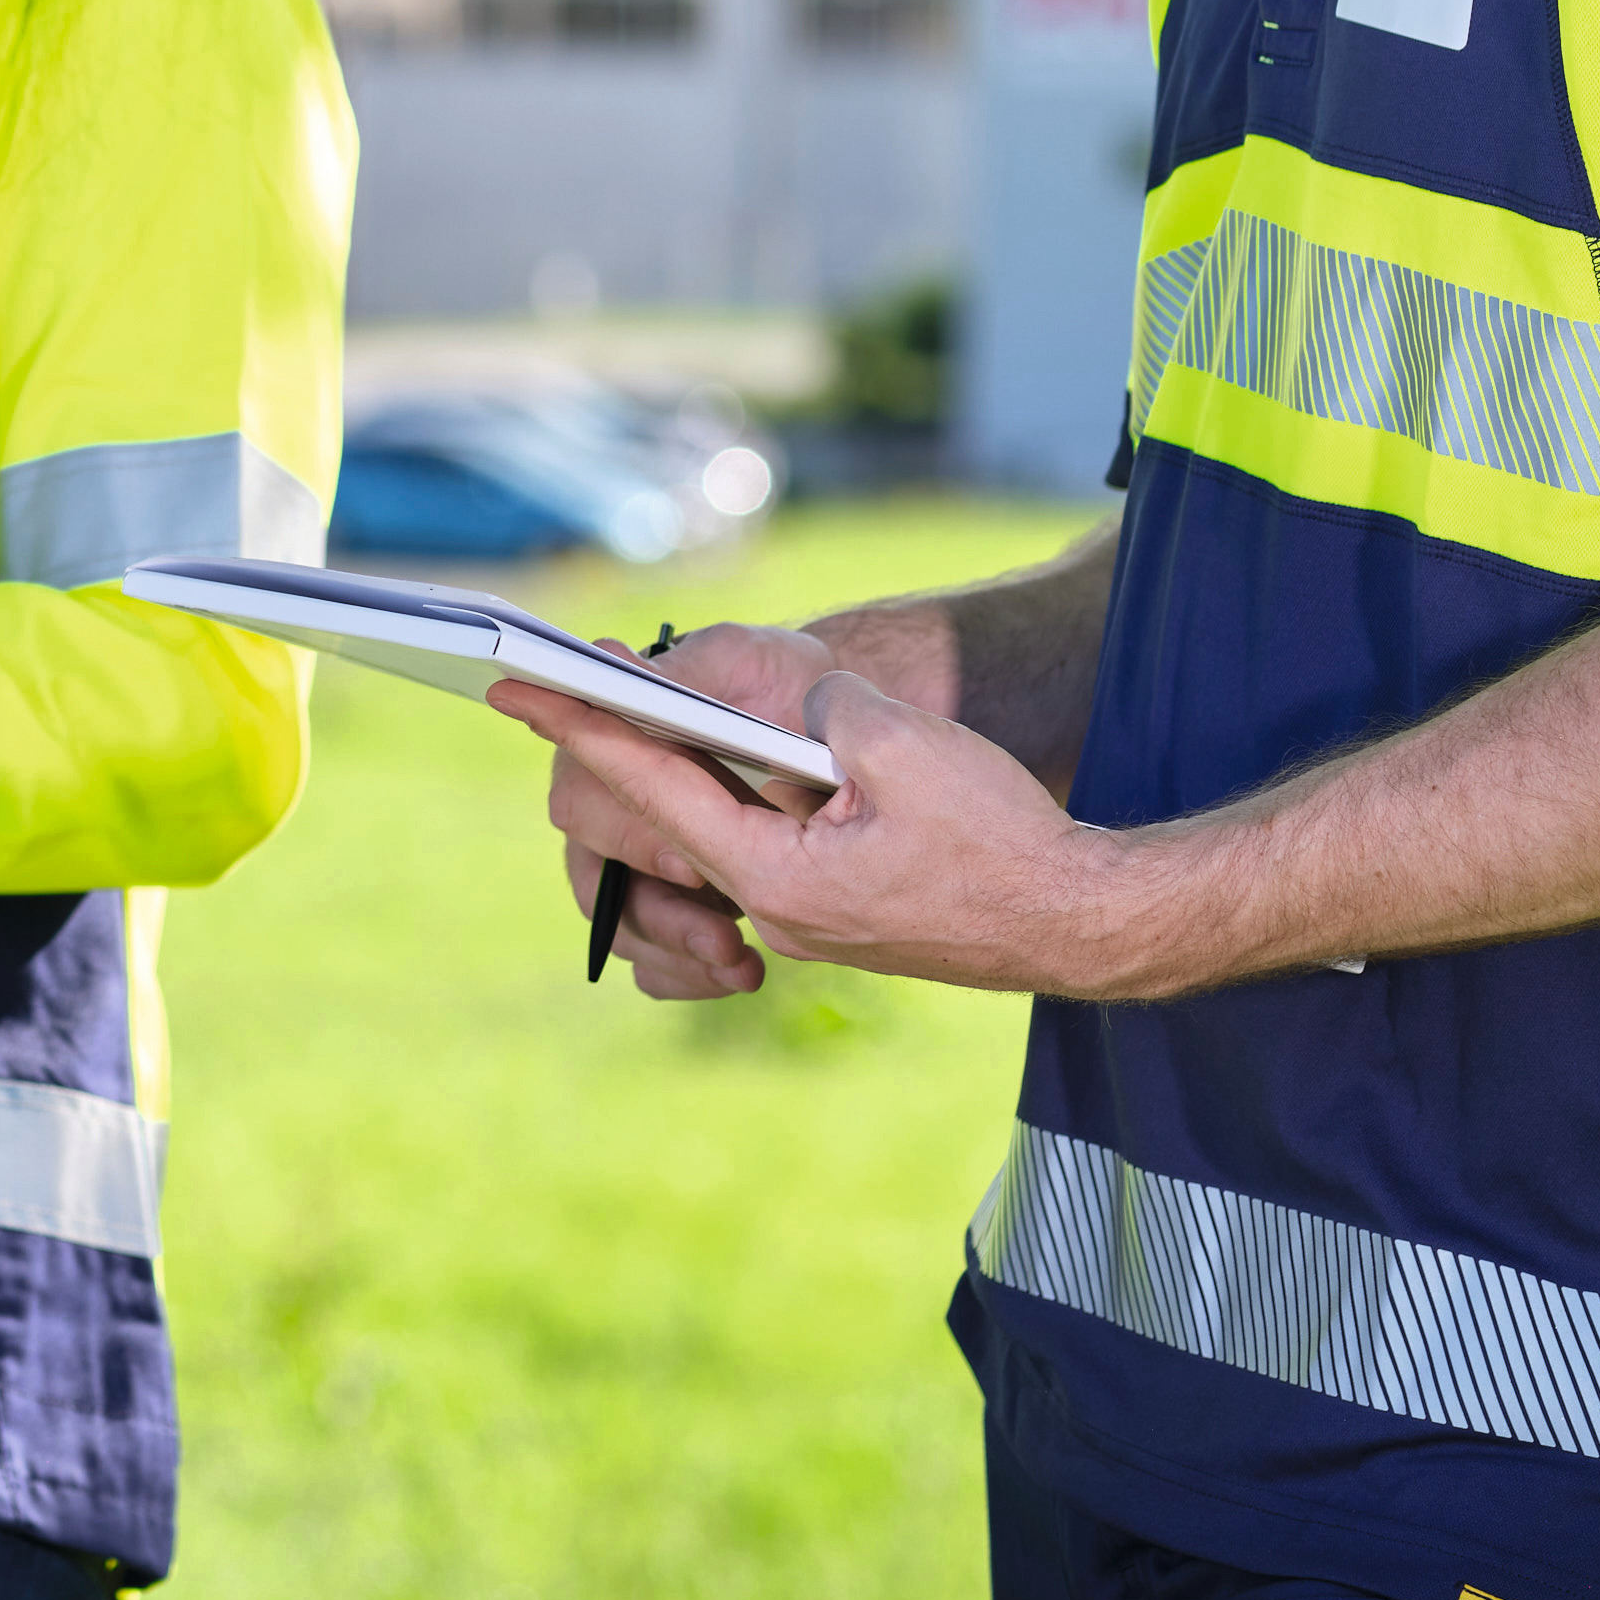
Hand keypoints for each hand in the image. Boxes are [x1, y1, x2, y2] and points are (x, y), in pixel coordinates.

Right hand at [473, 621, 813, 1003]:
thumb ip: (692, 671)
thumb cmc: (785, 682)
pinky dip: (685, 976)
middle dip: (655, 902)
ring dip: (671, 948)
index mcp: (618, 744)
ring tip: (737, 961)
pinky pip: (653, 964)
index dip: (624, 830)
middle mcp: (615, 807)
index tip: (684, 863)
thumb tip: (616, 668)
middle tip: (721, 916)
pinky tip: (741, 974)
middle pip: (592, 872)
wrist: (836, 728)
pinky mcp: (679, 906)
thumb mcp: (751, 660)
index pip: (584, 788)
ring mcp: (642, 865)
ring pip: (618, 925)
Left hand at [513, 664, 1169, 1001]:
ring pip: (717, 833)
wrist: (1084, 920)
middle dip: (626, 746)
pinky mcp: (840, 913)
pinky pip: (766, 852)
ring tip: (669, 712)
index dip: (582, 729)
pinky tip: (762, 764)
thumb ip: (823, 707)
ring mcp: (806, 919)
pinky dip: (747, 804)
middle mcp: (774, 908)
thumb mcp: (904, 747)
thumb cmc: (1003, 840)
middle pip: (669, 816)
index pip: (651, 788)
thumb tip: (788, 698)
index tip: (516, 688)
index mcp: (773, 875)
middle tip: (582, 679)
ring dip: (692, 773)